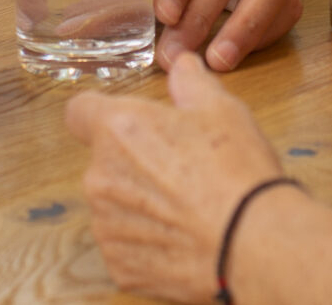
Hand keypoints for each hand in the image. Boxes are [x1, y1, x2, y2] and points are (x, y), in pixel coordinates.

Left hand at [69, 54, 288, 302]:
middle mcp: (100, 177)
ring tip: (187, 208)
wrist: (252, 243)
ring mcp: (107, 226)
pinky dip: (147, 242)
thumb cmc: (236, 171)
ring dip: (139, 204)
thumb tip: (180, 65)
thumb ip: (189, 81)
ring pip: (115, 205)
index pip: (79, 111)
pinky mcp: (120, 267)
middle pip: (103, 161)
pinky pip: (126, 246)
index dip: (101, 114)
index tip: (128, 124)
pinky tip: (184, 238)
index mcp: (117, 129)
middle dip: (133, 162)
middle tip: (179, 168)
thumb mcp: (220, 108)